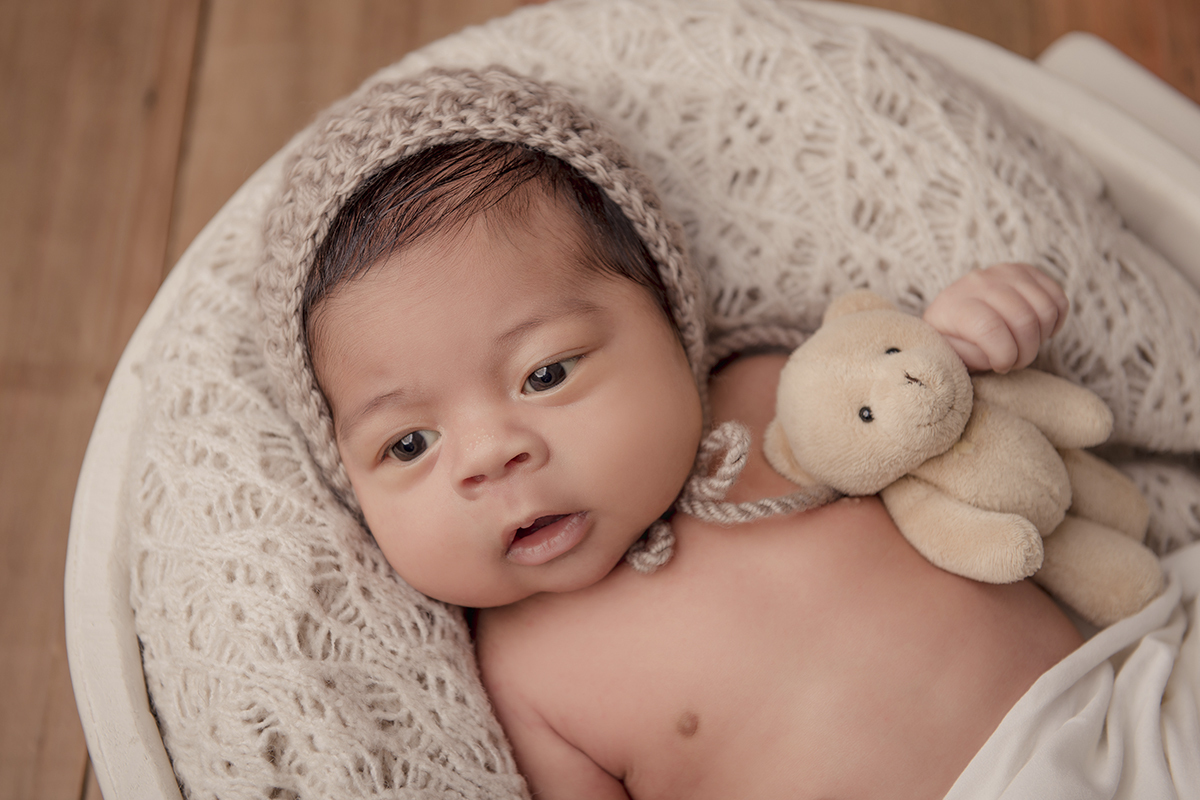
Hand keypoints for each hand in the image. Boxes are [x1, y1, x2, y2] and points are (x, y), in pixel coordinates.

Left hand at [923, 263, 1067, 372]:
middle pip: (1024, 320)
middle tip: (1016, 361)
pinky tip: (1039, 331)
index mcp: (955, 304)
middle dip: (1026, 352)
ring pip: (1046, 309)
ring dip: (1041, 338)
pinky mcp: (1026, 270)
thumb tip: (999, 353)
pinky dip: (1056, 321)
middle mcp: (979, 283)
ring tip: (1024, 346)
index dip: (1005, 356)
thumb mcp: (952, 355)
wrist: (952, 313)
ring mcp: (1004, 272)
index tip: (1001, 367)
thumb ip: (971, 356)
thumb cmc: (954, 340)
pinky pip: (1058, 298)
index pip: (990, 329)